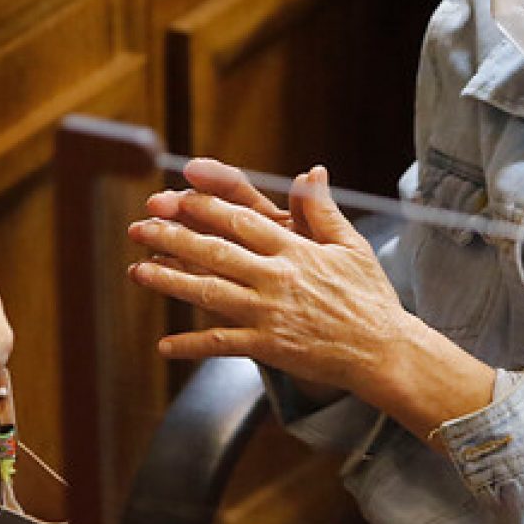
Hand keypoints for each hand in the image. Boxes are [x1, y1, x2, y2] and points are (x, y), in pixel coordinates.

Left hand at [129, 165, 409, 402]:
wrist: (386, 352)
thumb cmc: (369, 296)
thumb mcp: (351, 245)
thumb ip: (322, 209)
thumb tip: (311, 171)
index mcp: (294, 249)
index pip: (241, 220)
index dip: (204, 206)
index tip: (175, 195)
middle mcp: (277, 277)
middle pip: (215, 251)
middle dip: (173, 237)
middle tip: (139, 228)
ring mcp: (270, 313)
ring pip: (210, 293)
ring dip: (170, 281)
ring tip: (137, 271)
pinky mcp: (269, 347)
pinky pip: (223, 345)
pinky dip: (192, 345)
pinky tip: (164, 345)